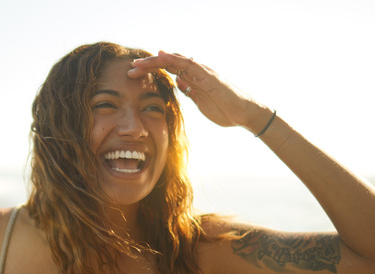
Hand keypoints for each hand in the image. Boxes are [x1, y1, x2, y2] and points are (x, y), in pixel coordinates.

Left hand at [128, 50, 268, 131]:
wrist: (244, 114)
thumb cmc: (225, 110)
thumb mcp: (201, 101)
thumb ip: (190, 90)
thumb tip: (179, 82)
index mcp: (193, 78)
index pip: (168, 70)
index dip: (151, 70)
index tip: (134, 73)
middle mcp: (196, 72)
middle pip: (168, 63)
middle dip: (148, 65)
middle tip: (130, 67)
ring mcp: (203, 72)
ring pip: (175, 61)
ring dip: (156, 61)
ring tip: (139, 62)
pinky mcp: (209, 76)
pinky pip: (189, 65)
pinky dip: (175, 60)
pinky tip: (161, 57)